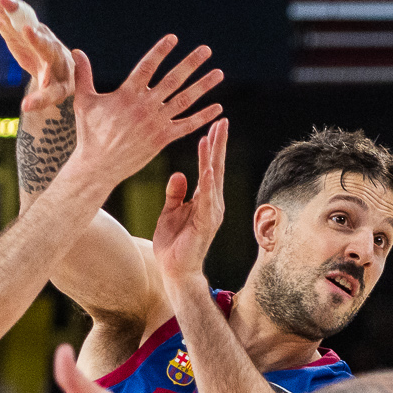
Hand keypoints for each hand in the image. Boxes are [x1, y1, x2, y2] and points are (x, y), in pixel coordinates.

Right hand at [0, 0, 72, 116]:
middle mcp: (40, 34)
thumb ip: (43, 99)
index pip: (44, 43)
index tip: (27, 30)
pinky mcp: (12, 28)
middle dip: (15, 9)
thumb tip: (26, 107)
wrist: (61, 67)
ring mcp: (25, 28)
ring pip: (12, 11)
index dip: (37, 38)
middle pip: (28, 19)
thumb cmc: (61, 82)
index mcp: (52, 51)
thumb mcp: (56, 93)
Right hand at [62, 34, 223, 191]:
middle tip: (207, 50)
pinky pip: (187, 125)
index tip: (174, 38)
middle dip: (191, 63)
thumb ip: (84, 75)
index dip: (160, 52)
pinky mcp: (162, 139)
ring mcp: (155, 123)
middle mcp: (145, 106)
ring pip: (184, 100)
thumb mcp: (84, 101)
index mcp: (127, 94)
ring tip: (218, 73)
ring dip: (203, 86)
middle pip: (173, 80)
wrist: (98, 166)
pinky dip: (203, 116)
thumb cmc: (89, 133)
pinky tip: (218, 107)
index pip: (147, 67)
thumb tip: (77, 51)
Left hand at [152, 116, 229, 290]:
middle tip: (222, 121)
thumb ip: (176, 194)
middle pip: (215, 168)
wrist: (174, 271)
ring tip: (213, 136)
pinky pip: (207, 200)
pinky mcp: (206, 224)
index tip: (212, 126)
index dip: (210, 148)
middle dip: (218, 144)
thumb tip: (179, 174)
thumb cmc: (173, 244)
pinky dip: (207, 183)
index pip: (209, 168)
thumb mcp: (170, 212)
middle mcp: (212, 203)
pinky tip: (206, 168)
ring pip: (213, 179)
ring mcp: (211, 213)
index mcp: (203, 199)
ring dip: (213, 157)